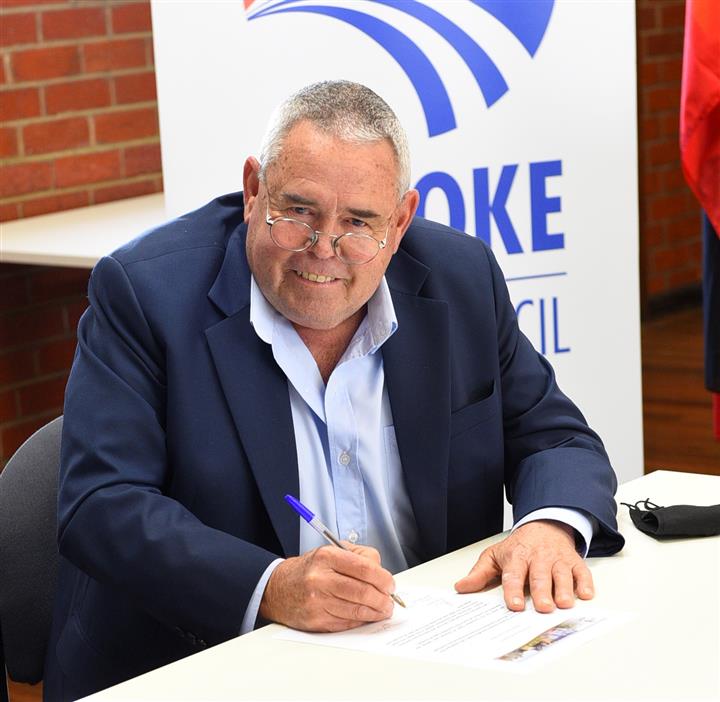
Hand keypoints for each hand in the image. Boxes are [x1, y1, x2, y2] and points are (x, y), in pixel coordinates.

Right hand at [259, 543, 395, 631]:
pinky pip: (347, 623)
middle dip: (383, 599)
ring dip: (376, 612)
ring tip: (383, 609)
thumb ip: (359, 556)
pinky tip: (366, 616)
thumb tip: (382, 573)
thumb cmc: (310, 569)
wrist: (278, 588)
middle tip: (390, 601)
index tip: (390, 584)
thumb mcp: (331, 551)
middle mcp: (320, 578)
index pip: (364, 568)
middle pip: (363, 591)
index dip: (383, 578)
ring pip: (357, 610)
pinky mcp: (316, 621)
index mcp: (327, 556)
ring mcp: (317, 602)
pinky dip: (361, 621)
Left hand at [454, 520, 593, 612]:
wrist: (544, 525)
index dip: (514, 590)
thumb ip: (479, 573)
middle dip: (541, 592)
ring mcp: (557, 559)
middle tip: (543, 608)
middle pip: (539, 576)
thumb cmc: (519, 546)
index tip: (515, 605)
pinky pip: (581, 572)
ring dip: (563, 589)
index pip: (514, 575)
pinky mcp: (574, 561)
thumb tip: (461, 587)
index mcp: (517, 557)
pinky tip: (585, 594)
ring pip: (561, 574)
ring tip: (563, 604)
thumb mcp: (495, 555)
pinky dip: (585, 582)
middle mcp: (538, 558)